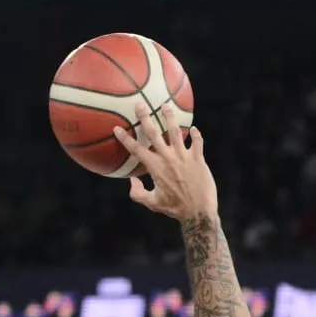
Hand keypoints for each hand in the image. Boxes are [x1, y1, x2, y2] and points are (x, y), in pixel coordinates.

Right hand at [113, 103, 216, 220]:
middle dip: (145, 117)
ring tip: (166, 106)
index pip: (136, 149)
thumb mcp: (153, 204)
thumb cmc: (175, 209)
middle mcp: (168, 158)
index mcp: (155, 167)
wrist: (198, 212)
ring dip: (170, 117)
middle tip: (140, 104)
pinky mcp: (198, 158)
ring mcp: (184, 157)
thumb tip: (131, 181)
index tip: (117, 128)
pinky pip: (197, 142)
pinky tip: (194, 129)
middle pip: (154, 133)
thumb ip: (138, 193)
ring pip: (175, 131)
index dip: (125, 138)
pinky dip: (196, 134)